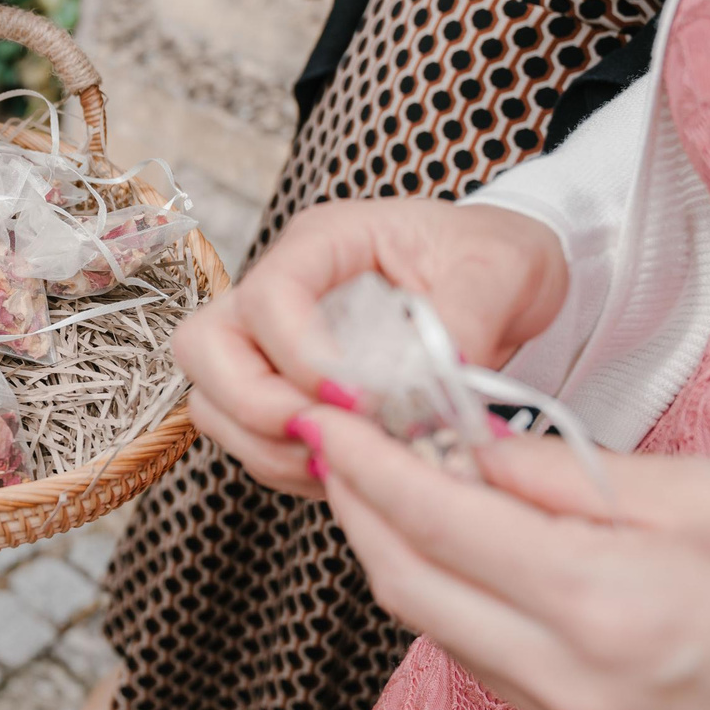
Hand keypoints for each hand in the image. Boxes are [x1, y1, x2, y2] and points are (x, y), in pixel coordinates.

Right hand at [172, 198, 567, 495]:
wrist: (503, 280)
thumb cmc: (496, 259)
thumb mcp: (503, 272)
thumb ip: (464, 323)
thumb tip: (426, 390)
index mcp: (325, 242)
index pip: (269, 298)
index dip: (301, 359)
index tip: (361, 401)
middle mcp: (280, 286)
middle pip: (205, 346)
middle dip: (254, 406)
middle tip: (326, 437)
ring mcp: (270, 340)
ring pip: (213, 399)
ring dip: (265, 444)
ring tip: (343, 461)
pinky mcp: (281, 387)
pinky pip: (249, 437)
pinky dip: (287, 464)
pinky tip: (348, 467)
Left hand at [295, 410, 709, 709]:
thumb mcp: (705, 493)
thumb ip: (565, 478)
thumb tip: (468, 452)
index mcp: (603, 606)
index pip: (435, 526)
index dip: (367, 467)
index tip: (328, 421)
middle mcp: (575, 686)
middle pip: (409, 592)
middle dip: (360, 515)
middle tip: (340, 451)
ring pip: (442, 639)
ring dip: (405, 564)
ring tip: (396, 493)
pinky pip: (494, 677)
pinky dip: (461, 613)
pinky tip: (468, 564)